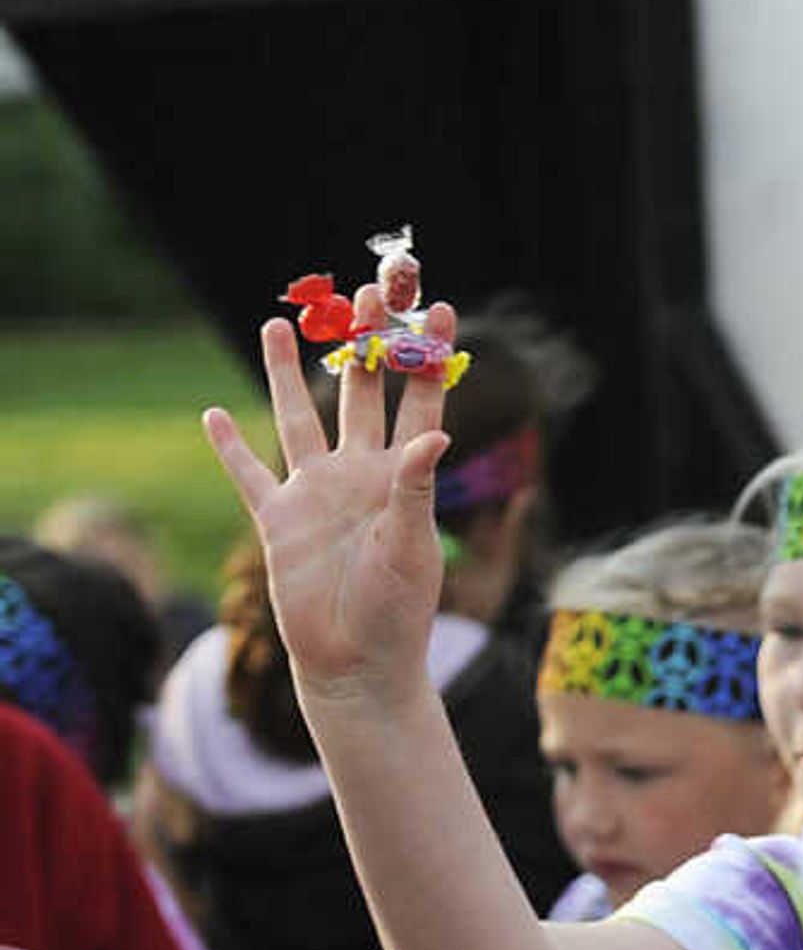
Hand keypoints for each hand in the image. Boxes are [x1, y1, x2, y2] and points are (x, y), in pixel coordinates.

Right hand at [200, 296, 456, 708]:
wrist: (357, 662)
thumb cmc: (398, 612)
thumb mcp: (414, 548)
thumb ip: (418, 490)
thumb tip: (434, 433)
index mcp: (403, 476)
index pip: (419, 400)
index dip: (430, 356)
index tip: (442, 308)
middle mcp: (359, 473)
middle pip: (359, 391)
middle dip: (365, 340)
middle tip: (366, 287)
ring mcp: (315, 492)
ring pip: (297, 416)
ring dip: (284, 371)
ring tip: (279, 322)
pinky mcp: (277, 519)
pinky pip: (248, 474)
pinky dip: (229, 446)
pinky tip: (213, 413)